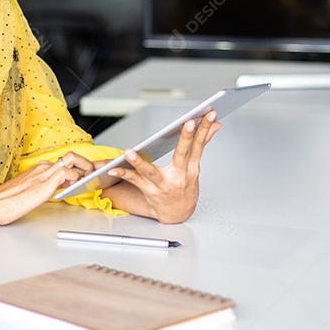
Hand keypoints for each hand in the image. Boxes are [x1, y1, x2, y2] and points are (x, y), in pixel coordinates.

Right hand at [0, 152, 92, 228]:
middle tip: (92, 177)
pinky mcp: (44, 183)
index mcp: (39, 168)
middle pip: (72, 157)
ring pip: (72, 160)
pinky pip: (68, 174)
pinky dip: (77, 179)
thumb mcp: (30, 192)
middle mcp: (42, 167)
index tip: (86, 176)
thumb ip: (44, 187)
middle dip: (87, 165)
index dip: (79, 166)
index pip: (66, 161)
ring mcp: (43, 173)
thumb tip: (59, 189)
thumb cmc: (7, 202)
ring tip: (88, 181)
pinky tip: (75, 188)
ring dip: (85, 169)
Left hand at [103, 111, 221, 223]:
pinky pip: (134, 181)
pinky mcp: (149, 191)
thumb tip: (216, 124)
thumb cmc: (185, 188)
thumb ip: (201, 144)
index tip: (208, 115)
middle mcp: (179, 176)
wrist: (177, 214)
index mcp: (191, 168)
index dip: (204, 130)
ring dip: (139, 162)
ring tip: (129, 152)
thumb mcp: (195, 167)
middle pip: (183, 154)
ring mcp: (163, 185)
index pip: (199, 145)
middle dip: (186, 138)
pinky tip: (113, 168)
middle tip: (188, 123)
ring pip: (151, 172)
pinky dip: (123, 174)